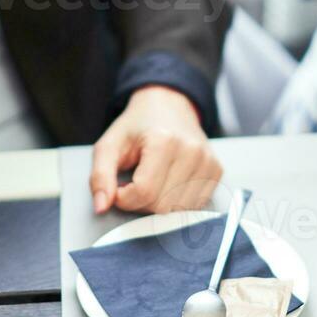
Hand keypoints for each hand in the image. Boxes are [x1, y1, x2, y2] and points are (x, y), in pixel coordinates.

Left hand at [89, 86, 222, 214]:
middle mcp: (192, 151)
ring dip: (159, 205)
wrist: (168, 105)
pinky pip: (194, 206)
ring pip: (179, 210)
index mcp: (164, 141)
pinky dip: (176, 202)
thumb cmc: (137, 126)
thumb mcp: (109, 145)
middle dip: (141, 202)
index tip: (120, 187)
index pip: (144, 192)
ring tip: (152, 182)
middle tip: (135, 183)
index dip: (124, 198)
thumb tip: (101, 207)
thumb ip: (100, 176)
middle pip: (162, 206)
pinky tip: (169, 185)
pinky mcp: (216, 171)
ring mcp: (208, 161)